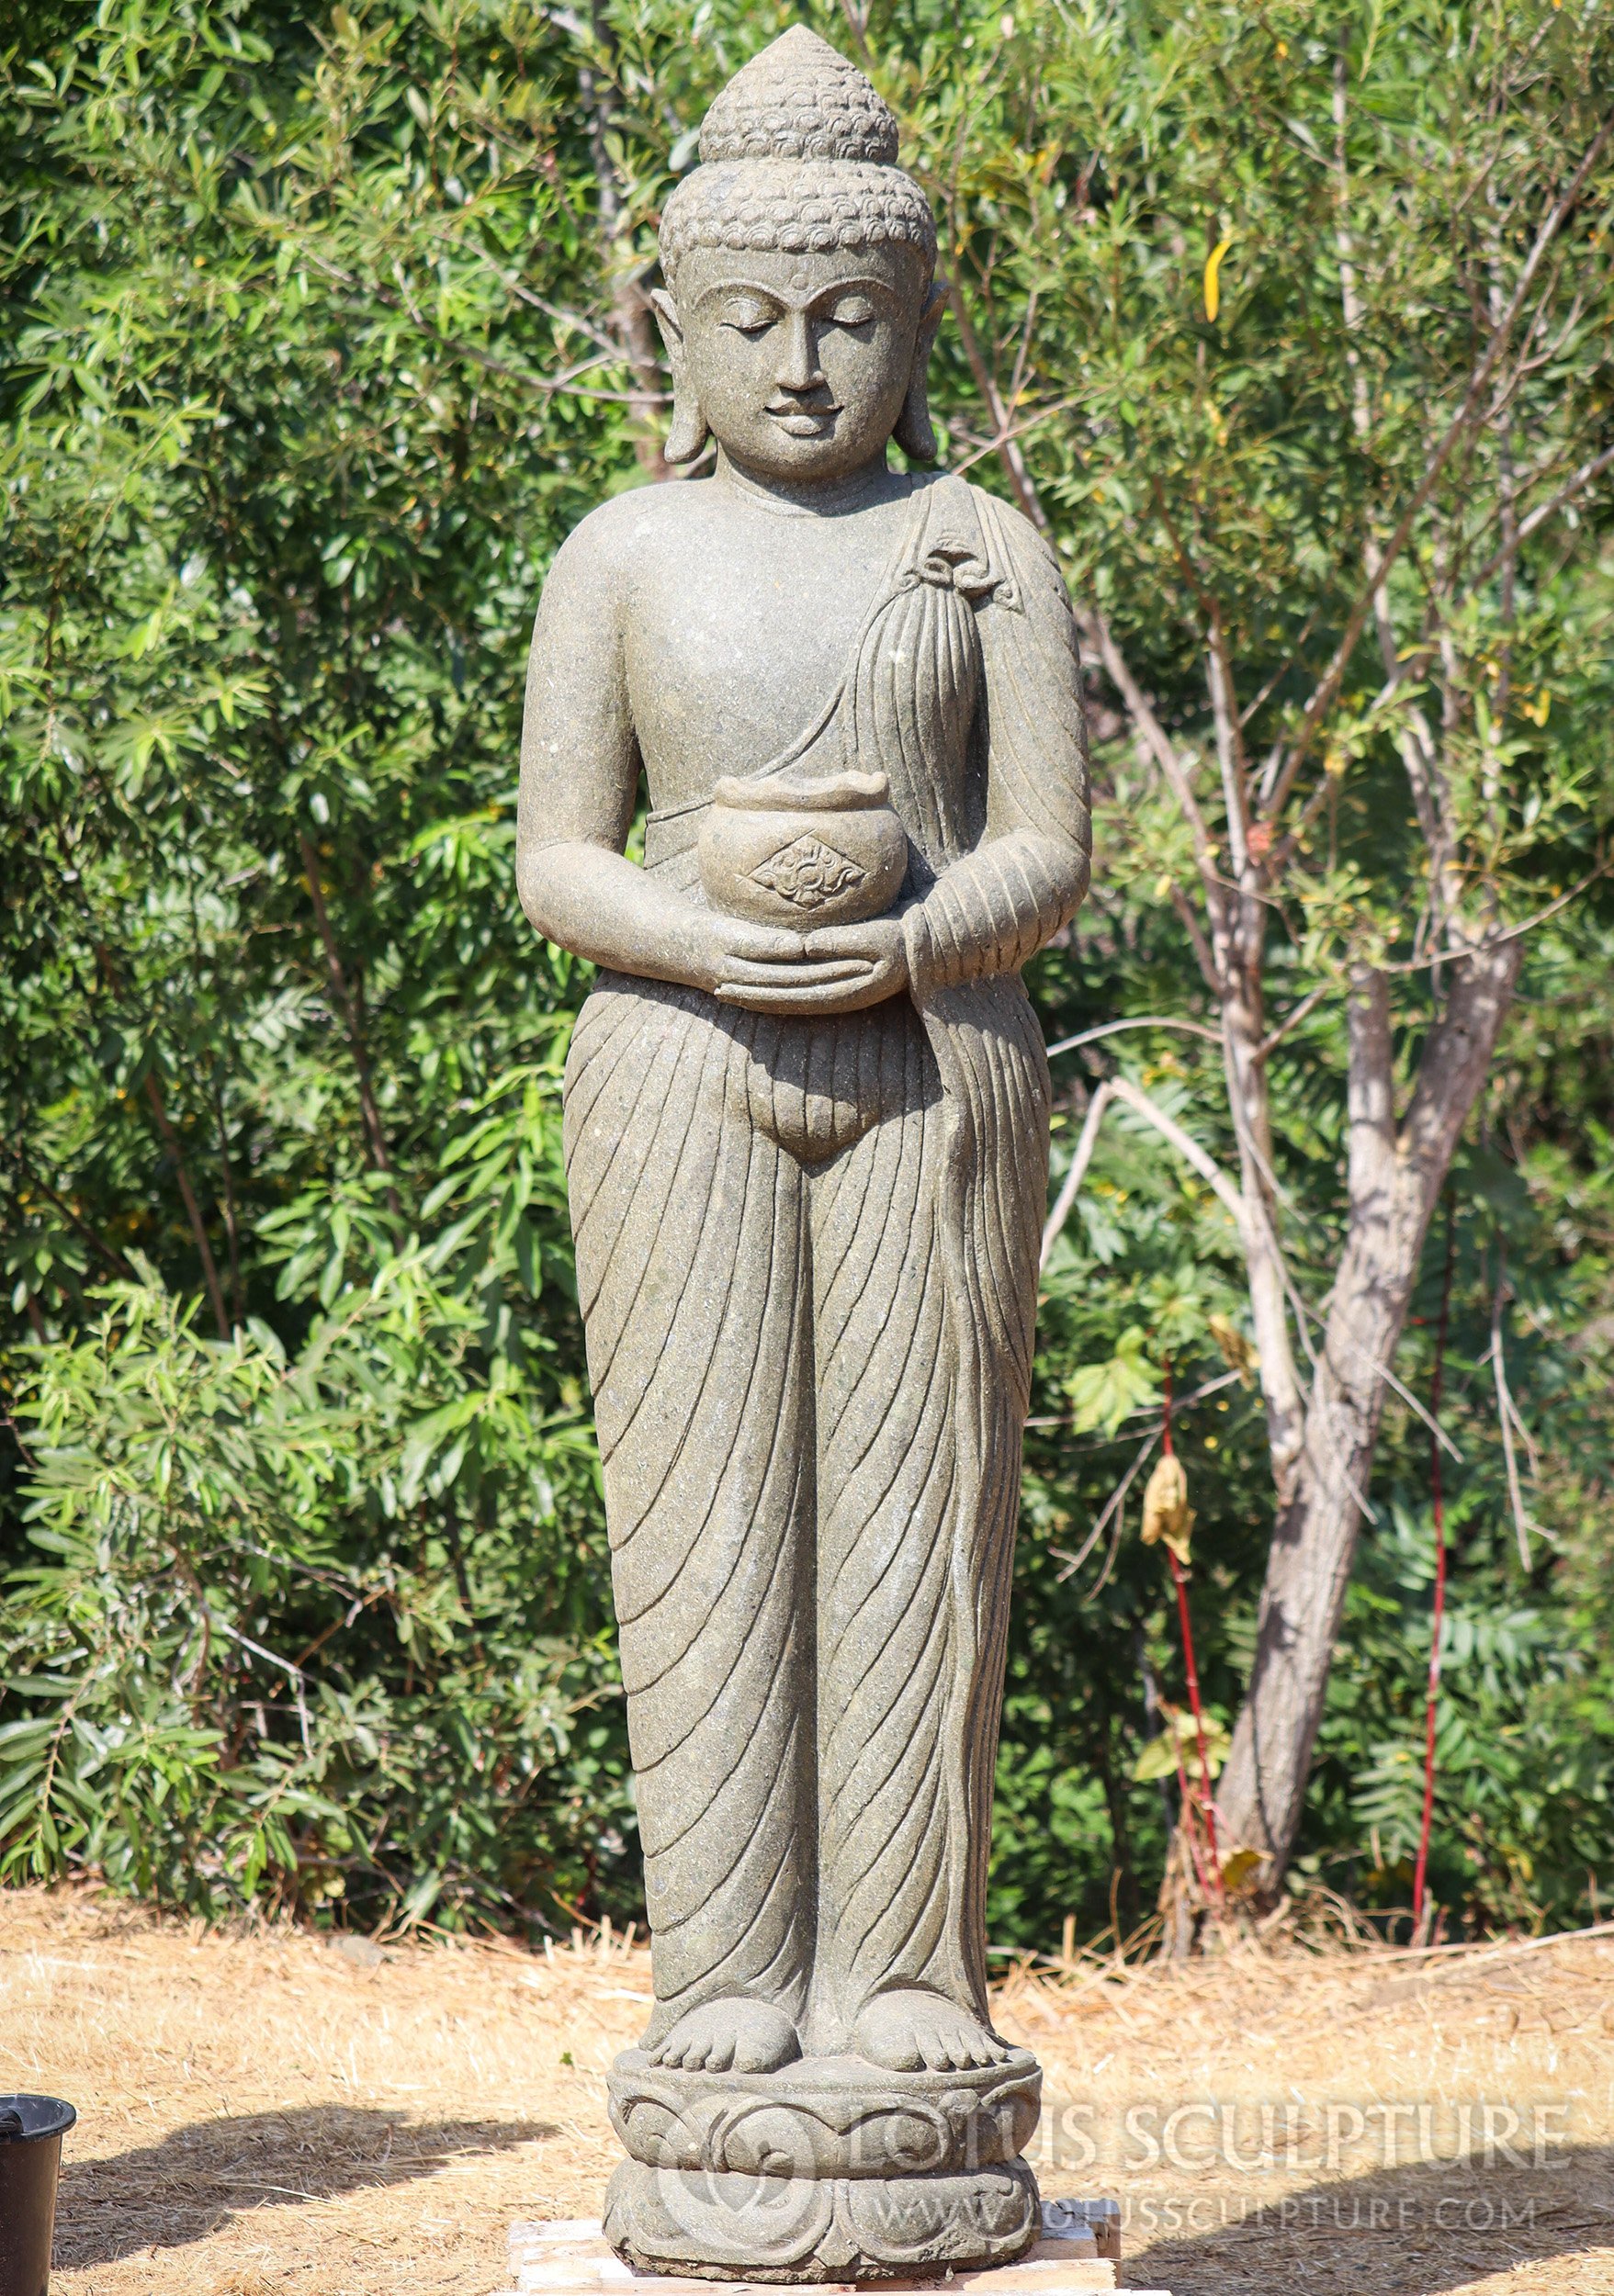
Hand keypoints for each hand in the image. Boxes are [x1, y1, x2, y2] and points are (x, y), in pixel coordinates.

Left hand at [714, 915, 908, 1016]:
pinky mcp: (842, 983)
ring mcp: (839, 992)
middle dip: (751, 997)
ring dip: (762, 997)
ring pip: (792, 999)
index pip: (788, 994)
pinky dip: (781, 990)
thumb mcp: (875, 938)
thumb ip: (840, 943)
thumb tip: (803, 947)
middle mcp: (836, 996)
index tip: (726, 987)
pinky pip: (804, 991)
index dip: (756, 992)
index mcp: (842, 990)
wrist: (929, 946)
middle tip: (717, 992)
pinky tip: (764, 985)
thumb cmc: (905, 939)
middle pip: (785, 1001)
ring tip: (732, 991)